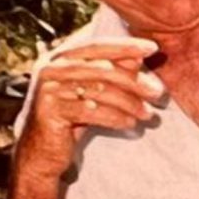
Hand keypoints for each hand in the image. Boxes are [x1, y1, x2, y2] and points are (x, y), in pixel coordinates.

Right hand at [13, 37, 163, 190]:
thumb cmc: (70, 117)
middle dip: (134, 80)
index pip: (98, 45)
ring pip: (100, 91)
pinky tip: (130, 123)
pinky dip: (115, 117)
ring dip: (130, 103)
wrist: (40, 153)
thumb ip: (109, 72)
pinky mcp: (50, 111)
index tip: (152, 48)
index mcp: (60, 57)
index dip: (126, 46)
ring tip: (148, 114)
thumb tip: (138, 58)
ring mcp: (49, 89)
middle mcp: (51, 68)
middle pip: (103, 68)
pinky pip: (92, 112)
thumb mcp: (90, 92)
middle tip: (158, 91)